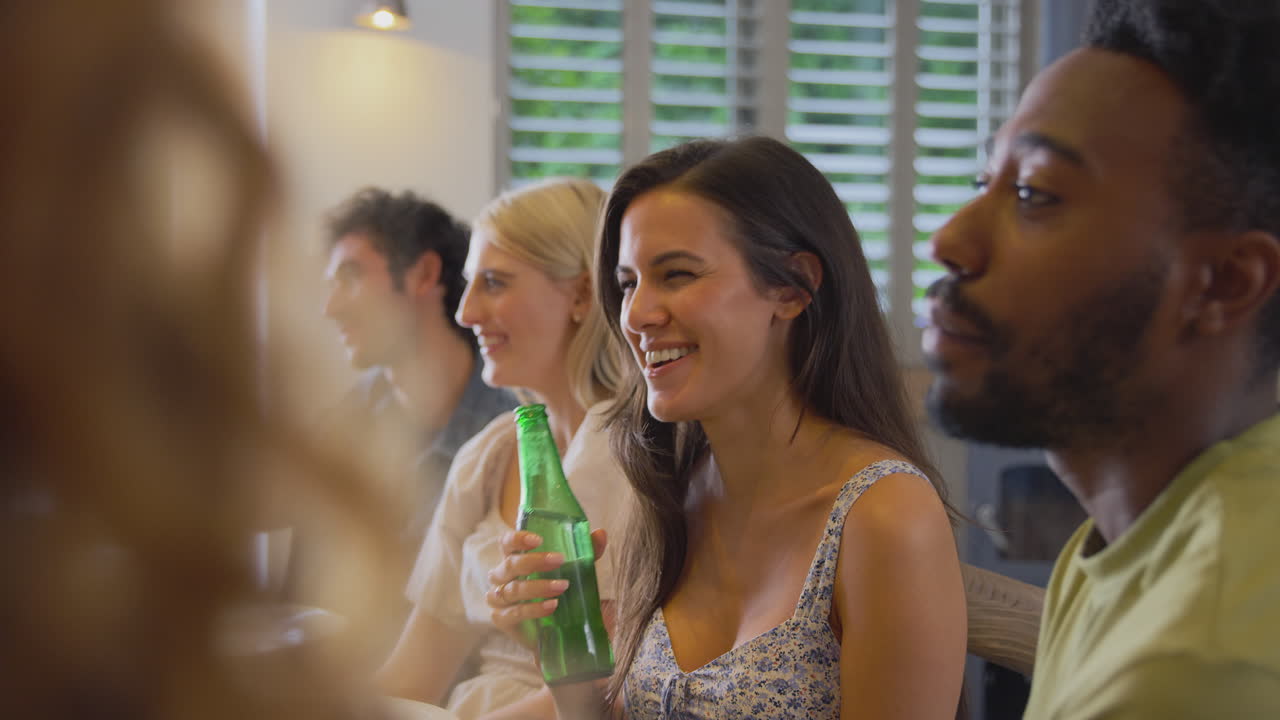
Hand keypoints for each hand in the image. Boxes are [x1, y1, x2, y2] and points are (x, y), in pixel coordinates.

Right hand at [486, 528, 607, 648]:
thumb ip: (586, 552)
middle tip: (559, 560)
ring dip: (538, 586)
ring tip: (562, 586)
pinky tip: (552, 606)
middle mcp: (501, 577)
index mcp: (513, 558)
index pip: (507, 543)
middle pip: (510, 565)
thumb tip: (600, 534)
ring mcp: (498, 599)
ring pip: (513, 589)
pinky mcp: (502, 620)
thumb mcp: (574, 570)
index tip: (538, 539)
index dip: (518, 539)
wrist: (557, 630)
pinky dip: (534, 608)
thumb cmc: (558, 591)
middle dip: (534, 562)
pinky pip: (515, 612)